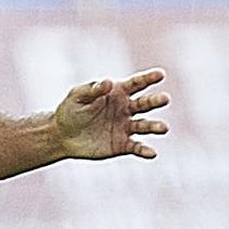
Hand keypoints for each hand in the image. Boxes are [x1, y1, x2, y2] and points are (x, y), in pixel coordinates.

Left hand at [54, 69, 168, 159]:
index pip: (136, 83)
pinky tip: (152, 153)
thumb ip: (93, 90)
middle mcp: (126, 108)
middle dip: (156, 101)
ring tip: (164, 128)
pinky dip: (144, 150)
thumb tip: (108, 82)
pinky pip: (136, 147)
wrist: (62, 135)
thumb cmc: (70, 110)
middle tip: (166, 98)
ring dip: (155, 126)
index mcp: (118, 92)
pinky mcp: (123, 145)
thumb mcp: (77, 96)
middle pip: (145, 103)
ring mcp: (126, 127)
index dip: (148, 78)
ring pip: (144, 125)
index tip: (161, 74)